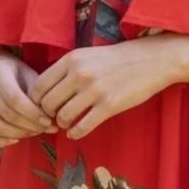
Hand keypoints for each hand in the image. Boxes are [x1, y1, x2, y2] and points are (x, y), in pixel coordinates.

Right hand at [0, 46, 57, 148]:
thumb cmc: (13, 71)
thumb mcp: (28, 73)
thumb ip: (38, 94)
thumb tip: (52, 121)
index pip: (15, 99)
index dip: (33, 114)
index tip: (49, 122)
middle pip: (7, 115)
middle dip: (29, 126)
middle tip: (44, 129)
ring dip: (18, 135)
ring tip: (33, 132)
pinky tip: (14, 140)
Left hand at [29, 37, 176, 140]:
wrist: (152, 60)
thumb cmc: (117, 58)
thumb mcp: (87, 55)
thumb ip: (67, 69)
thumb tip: (45, 91)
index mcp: (71, 59)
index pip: (39, 86)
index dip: (36, 101)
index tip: (43, 107)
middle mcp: (79, 74)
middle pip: (47, 103)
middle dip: (48, 115)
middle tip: (54, 118)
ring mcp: (94, 90)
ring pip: (63, 116)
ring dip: (62, 124)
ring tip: (67, 124)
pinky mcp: (109, 105)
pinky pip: (83, 126)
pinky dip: (75, 133)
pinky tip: (75, 133)